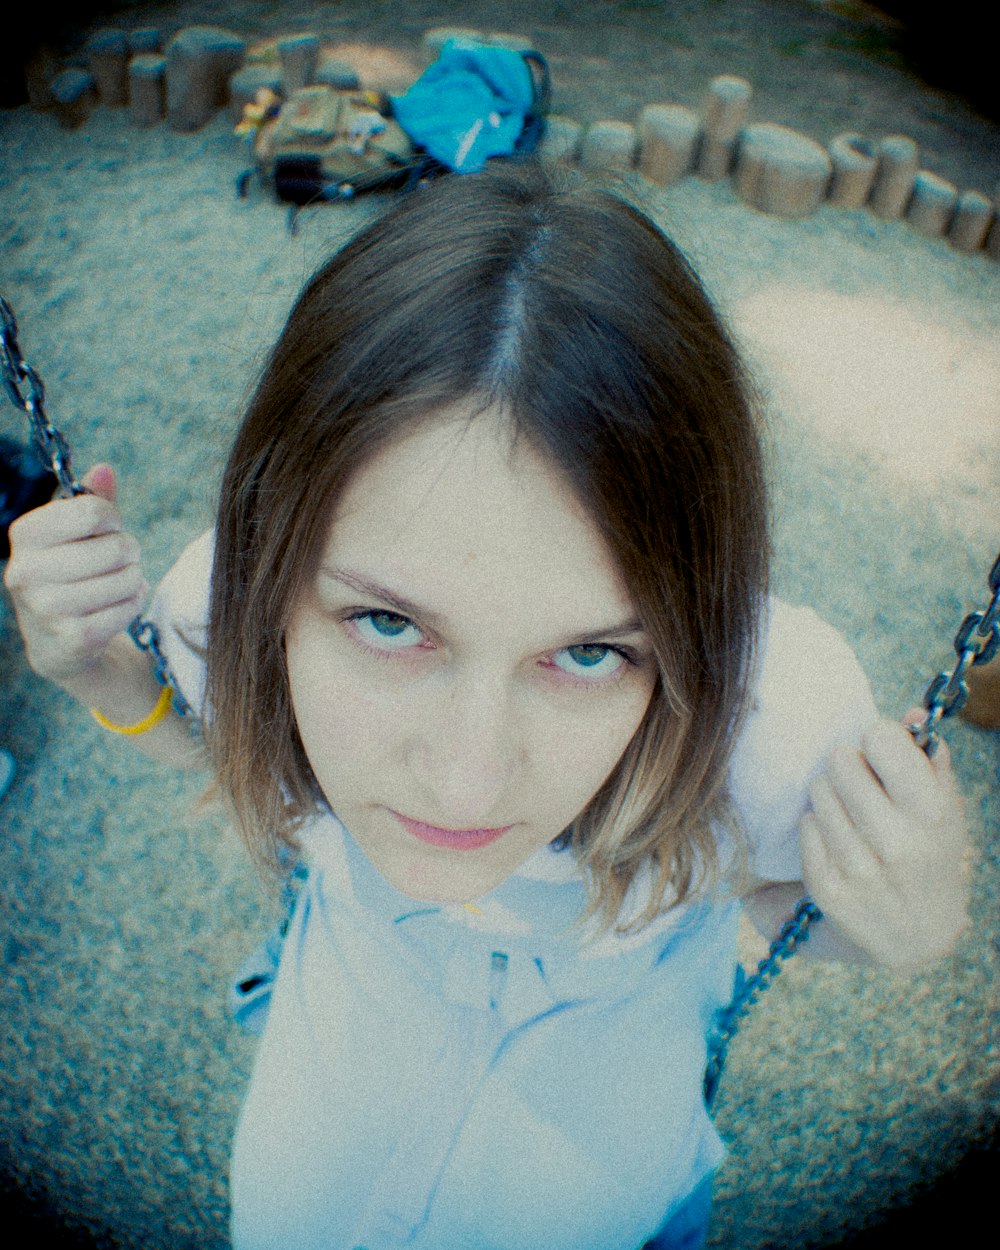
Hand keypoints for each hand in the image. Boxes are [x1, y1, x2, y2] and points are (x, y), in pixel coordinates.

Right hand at [4, 465, 148, 693]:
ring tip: (117, 583)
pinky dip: (133, 603)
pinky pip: (128, 608)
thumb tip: (104, 469)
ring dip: (133, 579)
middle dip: (129, 552)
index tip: (107, 529)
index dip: (113, 519)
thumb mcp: (72, 534)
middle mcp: (27, 571)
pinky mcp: (73, 637)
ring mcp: (47, 608)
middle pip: (116, 547)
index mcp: (25, 535)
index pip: (93, 511)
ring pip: (126, 579)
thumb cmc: (69, 574)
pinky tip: (117, 606)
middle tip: (119, 560)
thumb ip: (90, 500)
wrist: (56, 642)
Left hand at [799, 710, 970, 970]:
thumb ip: (929, 755)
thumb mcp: (946, 805)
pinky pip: (806, 825)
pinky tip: (840, 844)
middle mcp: (896, 842)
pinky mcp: (827, 888)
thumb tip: (913, 714)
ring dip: (832, 796)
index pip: (880, 738)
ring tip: (854, 817)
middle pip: (839, 759)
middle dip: (849, 766)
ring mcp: (858, 867)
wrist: (920, 935)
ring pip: (818, 789)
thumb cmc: (930, 852)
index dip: (879, 742)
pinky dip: (819, 828)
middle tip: (862, 786)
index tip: (883, 758)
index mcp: (932, 812)